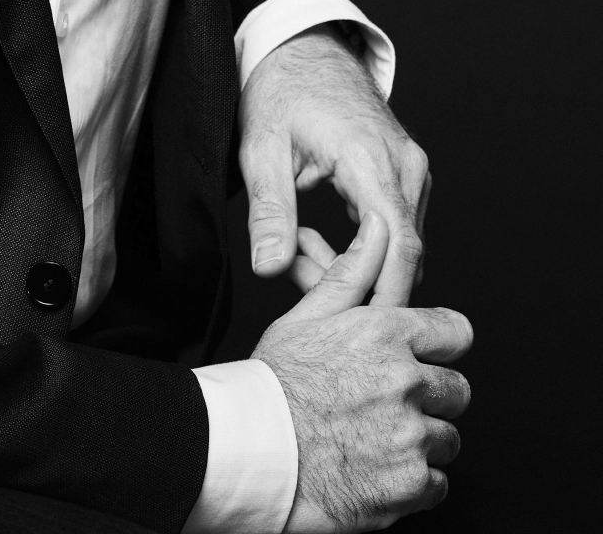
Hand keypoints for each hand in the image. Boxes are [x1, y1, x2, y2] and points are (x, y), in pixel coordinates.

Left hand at [239, 24, 429, 305]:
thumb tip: (268, 269)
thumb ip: (269, 211)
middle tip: (303, 288)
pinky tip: (320, 243)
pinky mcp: (407, 174)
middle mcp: (406, 164)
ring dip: (363, 268)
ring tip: (299, 255)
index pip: (398, 244)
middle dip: (362, 286)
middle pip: (405, 252)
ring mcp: (412, 168)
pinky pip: (399, 227)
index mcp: (371, 156)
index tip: (357, 330)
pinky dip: (368, 248)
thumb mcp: (262, 149)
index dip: (384, 294)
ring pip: (404, 244)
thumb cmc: (282, 92)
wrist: (304, 49)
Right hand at [253, 212, 471, 531]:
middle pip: (457, 390)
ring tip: (376, 441)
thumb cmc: (274, 383)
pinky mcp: (410, 484)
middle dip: (431, 398)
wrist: (253, 453)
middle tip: (388, 406)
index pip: (456, 333)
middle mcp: (405, 380)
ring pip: (447, 439)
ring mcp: (411, 435)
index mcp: (385, 334)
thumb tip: (379, 226)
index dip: (440, 347)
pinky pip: (438, 484)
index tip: (423, 359)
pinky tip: (377, 471)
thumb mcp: (307, 316)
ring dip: (421, 443)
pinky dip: (414, 484)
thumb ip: (354, 272)